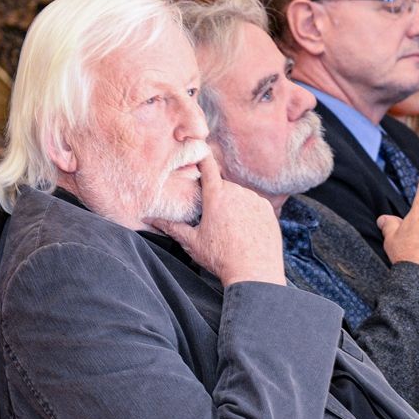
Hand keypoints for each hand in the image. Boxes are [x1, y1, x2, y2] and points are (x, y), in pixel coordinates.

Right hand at [148, 154, 285, 286]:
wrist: (255, 273)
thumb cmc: (221, 258)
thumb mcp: (192, 243)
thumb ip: (171, 227)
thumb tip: (149, 219)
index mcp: (217, 196)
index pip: (207, 167)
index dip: (202, 156)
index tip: (198, 145)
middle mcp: (238, 193)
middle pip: (223, 187)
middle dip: (217, 197)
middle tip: (212, 218)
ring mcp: (255, 201)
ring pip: (240, 196)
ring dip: (234, 205)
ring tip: (230, 229)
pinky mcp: (268, 211)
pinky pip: (255, 206)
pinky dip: (249, 213)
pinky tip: (244, 230)